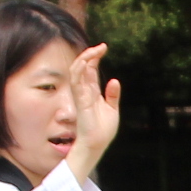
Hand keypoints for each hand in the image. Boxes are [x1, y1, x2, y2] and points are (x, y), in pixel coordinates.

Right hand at [67, 48, 119, 181]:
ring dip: (84, 59)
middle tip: (101, 47)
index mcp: (93, 92)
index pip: (90, 70)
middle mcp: (85, 91)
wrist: (97, 144)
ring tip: (94, 50)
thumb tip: (114, 81)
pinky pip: (76, 83)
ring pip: (76, 72)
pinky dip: (79, 71)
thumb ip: (112, 95)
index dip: (95, 58)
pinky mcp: (80, 101)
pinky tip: (85, 62)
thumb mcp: (112, 109)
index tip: (103, 48)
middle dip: (90, 55)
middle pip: (83, 67)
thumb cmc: (103, 129)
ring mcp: (81, 95)